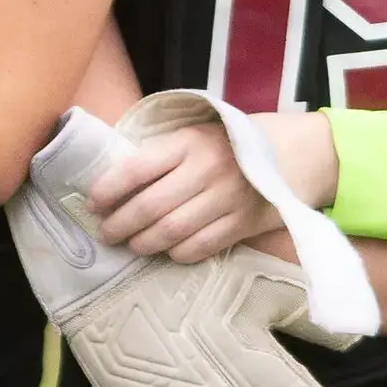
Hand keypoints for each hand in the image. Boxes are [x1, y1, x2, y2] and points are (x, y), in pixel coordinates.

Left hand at [89, 123, 281, 262]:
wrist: (293, 154)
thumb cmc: (230, 143)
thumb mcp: (196, 133)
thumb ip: (163, 153)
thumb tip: (115, 181)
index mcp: (188, 142)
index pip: (137, 168)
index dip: (109, 189)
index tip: (94, 203)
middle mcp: (206, 170)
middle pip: (150, 207)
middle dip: (120, 224)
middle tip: (105, 233)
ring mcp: (226, 199)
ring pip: (171, 231)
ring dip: (144, 243)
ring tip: (130, 245)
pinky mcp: (242, 224)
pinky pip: (200, 246)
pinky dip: (177, 253)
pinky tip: (166, 252)